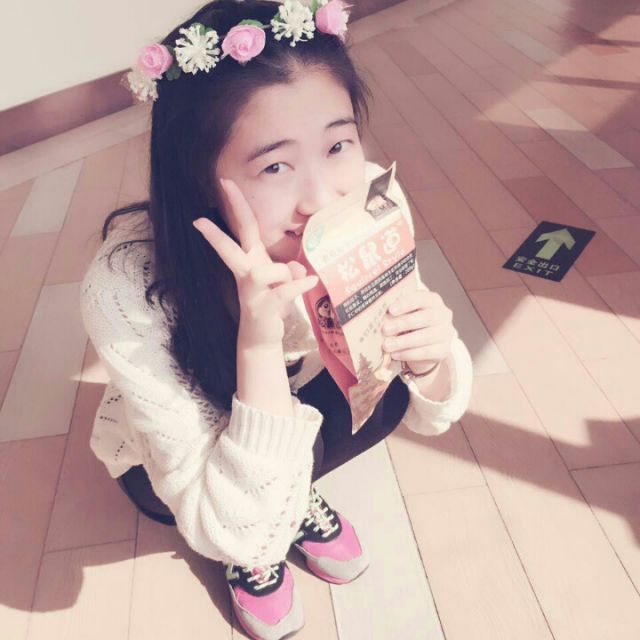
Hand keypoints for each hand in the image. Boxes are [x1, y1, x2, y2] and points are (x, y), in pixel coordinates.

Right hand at [192, 178, 317, 346]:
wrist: (263, 336)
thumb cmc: (273, 302)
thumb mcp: (285, 281)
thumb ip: (293, 269)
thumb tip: (299, 269)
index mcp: (252, 260)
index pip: (244, 227)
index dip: (236, 205)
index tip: (225, 182)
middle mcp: (247, 273)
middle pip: (231, 248)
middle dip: (216, 234)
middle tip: (199, 219)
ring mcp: (251, 292)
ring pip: (263, 272)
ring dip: (283, 274)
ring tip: (295, 281)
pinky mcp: (262, 308)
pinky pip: (283, 291)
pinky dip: (299, 284)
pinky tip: (312, 281)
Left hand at [381, 288, 456, 374]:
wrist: (425, 346)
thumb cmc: (411, 324)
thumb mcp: (406, 314)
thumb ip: (397, 312)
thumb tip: (377, 314)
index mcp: (433, 300)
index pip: (422, 298)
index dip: (406, 303)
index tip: (390, 309)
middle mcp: (443, 315)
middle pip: (425, 318)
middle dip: (403, 323)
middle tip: (384, 330)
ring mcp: (446, 333)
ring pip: (426, 337)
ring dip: (403, 342)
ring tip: (386, 346)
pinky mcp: (444, 350)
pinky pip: (426, 352)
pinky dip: (409, 354)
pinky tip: (395, 355)